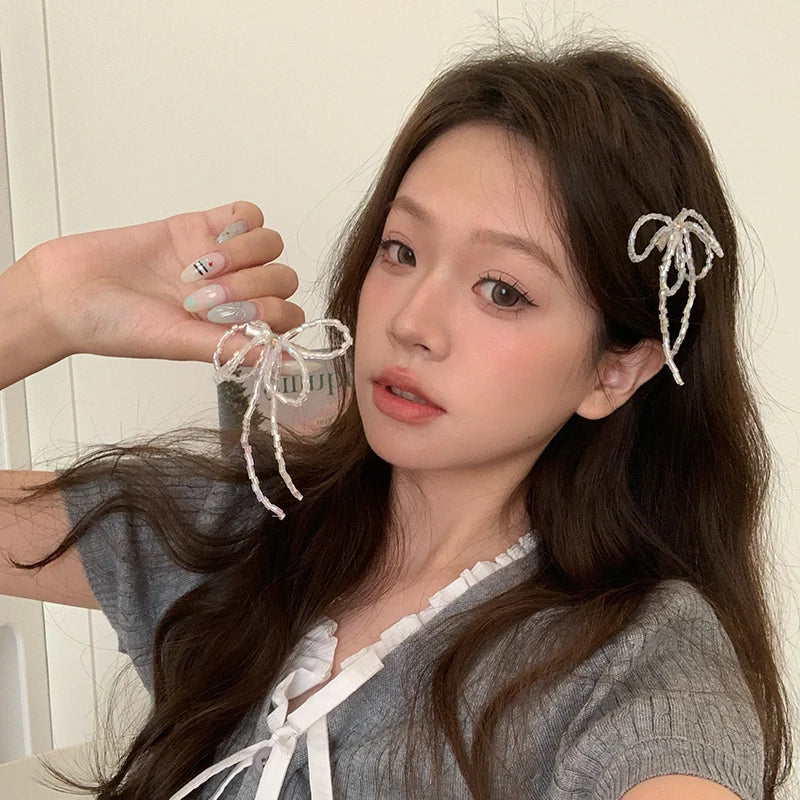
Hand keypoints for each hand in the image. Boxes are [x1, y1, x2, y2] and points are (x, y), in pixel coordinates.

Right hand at [16, 201, 303, 364]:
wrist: (67, 291)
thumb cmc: (115, 327)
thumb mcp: (181, 343)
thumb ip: (237, 347)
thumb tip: (292, 362)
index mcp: (234, 326)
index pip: (287, 315)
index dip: (269, 313)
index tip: (227, 319)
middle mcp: (233, 292)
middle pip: (282, 278)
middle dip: (251, 286)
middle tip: (202, 296)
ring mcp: (219, 257)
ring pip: (269, 244)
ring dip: (241, 254)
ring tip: (195, 268)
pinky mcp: (199, 225)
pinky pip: (246, 214)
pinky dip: (239, 222)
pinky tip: (209, 236)